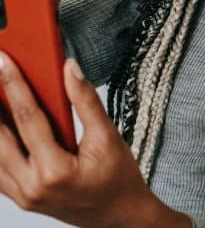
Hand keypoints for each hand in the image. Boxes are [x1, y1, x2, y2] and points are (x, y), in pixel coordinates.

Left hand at [0, 51, 189, 227]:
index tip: (4, 62)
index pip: (28, 119)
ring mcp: (23, 195)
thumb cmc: (118, 179)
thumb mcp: (109, 137)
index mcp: (55, 171)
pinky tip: (2, 128)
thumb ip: (86, 102)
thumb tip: (70, 70)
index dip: (14, 86)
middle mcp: (32, 186)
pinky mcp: (20, 198)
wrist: (120, 215)